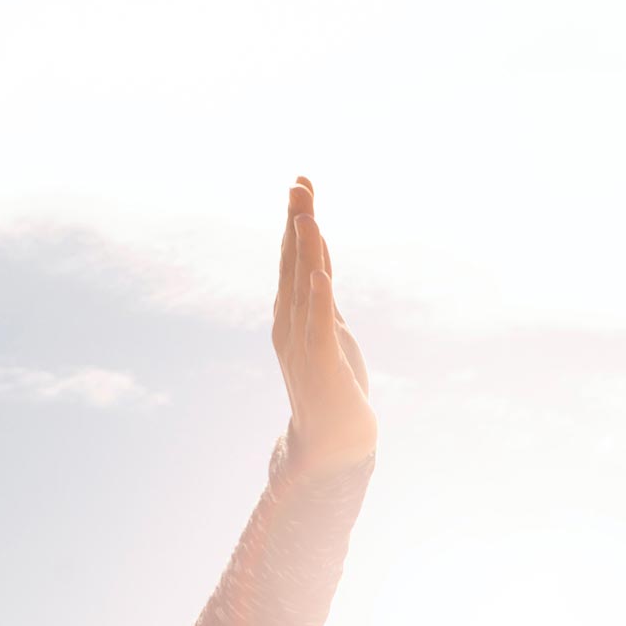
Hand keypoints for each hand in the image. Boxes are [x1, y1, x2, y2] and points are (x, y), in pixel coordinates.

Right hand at [271, 175, 375, 480]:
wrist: (332, 442)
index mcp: (292, 314)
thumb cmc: (334, 386)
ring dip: (304, 251)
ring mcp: (303, 343)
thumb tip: (317, 259)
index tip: (302, 183)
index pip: (294, 259)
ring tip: (306, 216)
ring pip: (303, 288)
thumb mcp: (329, 330)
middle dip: (296, 223)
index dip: (297, 221)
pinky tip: (320, 274)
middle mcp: (290, 323)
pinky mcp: (322, 363)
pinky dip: (319, 298)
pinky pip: (320, 325)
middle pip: (293, 264)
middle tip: (299, 184)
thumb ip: (321, 296)